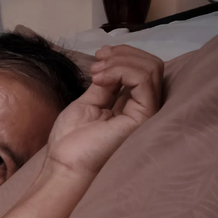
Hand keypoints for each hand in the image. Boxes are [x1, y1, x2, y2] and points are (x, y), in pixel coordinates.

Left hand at [44, 45, 162, 178]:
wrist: (65, 163)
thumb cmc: (72, 139)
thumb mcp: (89, 101)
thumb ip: (106, 83)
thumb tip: (112, 61)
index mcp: (130, 104)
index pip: (141, 69)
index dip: (122, 55)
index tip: (98, 57)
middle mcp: (143, 107)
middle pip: (151, 65)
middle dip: (123, 54)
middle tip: (97, 63)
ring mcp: (146, 112)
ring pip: (151, 68)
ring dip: (120, 62)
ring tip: (97, 72)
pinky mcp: (144, 117)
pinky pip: (144, 80)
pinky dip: (122, 70)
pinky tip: (100, 79)